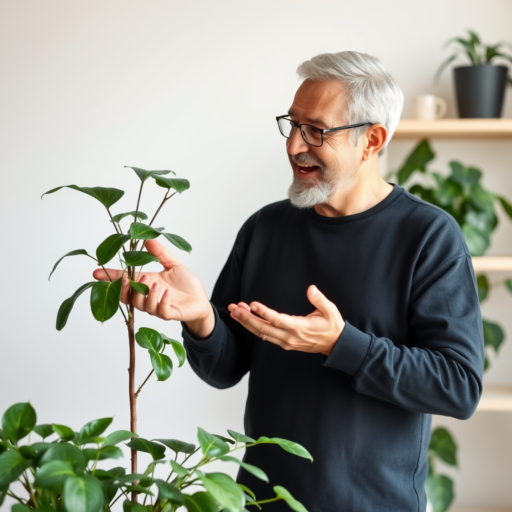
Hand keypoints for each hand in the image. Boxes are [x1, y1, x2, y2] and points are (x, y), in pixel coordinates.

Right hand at [92, 239, 212, 327]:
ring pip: (143, 305)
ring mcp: (158, 307)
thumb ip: (160, 253)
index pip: (125, 281)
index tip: (96, 273)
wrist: (201, 299)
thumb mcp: (173, 265)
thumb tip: (147, 239)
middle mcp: (148, 296)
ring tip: (156, 285)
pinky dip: (162, 301)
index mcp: (147, 283)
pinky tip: (167, 293)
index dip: (111, 278)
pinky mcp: (170, 314)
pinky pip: (161, 311)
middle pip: (128, 297)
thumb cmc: (186, 284)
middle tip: (134, 278)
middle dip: (127, 289)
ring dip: (147, 294)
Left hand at [228, 285, 344, 355]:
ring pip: (261, 334)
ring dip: (247, 323)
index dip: (264, 313)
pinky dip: (253, 328)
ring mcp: (285, 342)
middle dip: (246, 318)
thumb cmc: (332, 326)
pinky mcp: (284, 343)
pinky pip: (265, 336)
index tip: (252, 304)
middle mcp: (289, 336)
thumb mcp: (331, 311)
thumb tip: (311, 289)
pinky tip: (246, 319)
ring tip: (234, 312)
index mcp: (299, 327)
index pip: (277, 320)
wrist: (335, 345)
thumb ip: (319, 300)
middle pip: (263, 328)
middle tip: (234, 308)